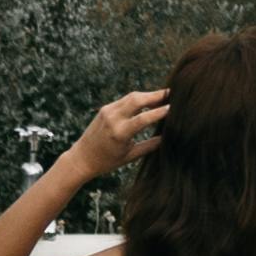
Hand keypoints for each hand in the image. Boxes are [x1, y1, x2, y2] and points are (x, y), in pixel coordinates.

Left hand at [42, 88, 166, 193]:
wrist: (82, 158)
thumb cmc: (107, 161)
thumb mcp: (130, 156)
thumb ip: (151, 145)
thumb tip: (169, 137)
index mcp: (120, 133)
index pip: (144, 118)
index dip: (160, 112)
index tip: (173, 108)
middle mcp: (113, 119)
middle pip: (138, 99)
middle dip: (156, 95)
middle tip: (172, 94)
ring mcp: (108, 111)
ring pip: (132, 96)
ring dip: (148, 95)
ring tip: (164, 96)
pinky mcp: (105, 109)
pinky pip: (125, 100)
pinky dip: (139, 98)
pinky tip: (149, 101)